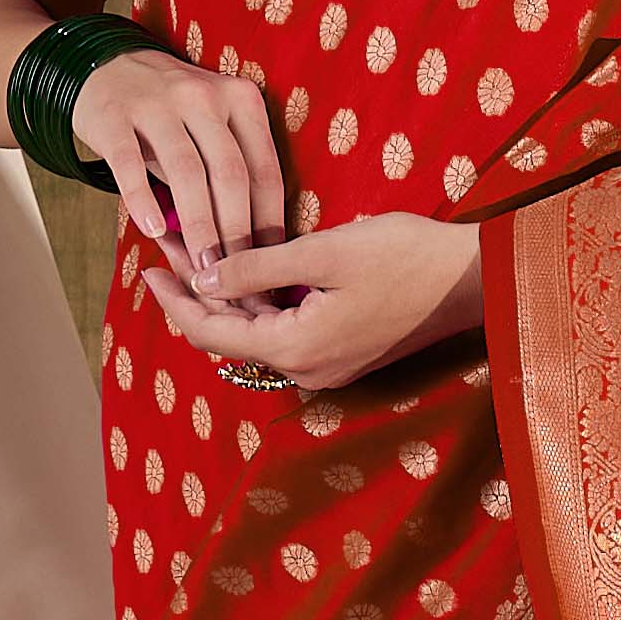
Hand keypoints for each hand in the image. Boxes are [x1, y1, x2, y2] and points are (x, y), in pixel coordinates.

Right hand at [67, 49, 286, 283]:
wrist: (108, 67)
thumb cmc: (173, 113)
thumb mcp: (214, 124)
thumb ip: (236, 167)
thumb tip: (260, 245)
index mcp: (240, 99)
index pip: (264, 168)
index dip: (269, 221)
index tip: (269, 263)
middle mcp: (203, 96)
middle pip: (230, 173)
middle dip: (236, 232)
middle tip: (237, 275)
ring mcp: (157, 103)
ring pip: (186, 172)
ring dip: (199, 225)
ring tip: (203, 267)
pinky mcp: (114, 116)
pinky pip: (130, 164)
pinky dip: (143, 200)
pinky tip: (153, 232)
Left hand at [136, 211, 484, 395]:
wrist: (473, 280)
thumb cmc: (405, 257)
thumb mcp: (324, 252)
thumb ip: (259, 266)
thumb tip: (205, 279)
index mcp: (297, 348)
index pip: (214, 332)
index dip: (175, 301)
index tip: (147, 268)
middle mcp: (308, 369)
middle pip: (232, 337)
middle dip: (196, 295)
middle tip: (167, 250)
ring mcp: (328, 365)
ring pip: (258, 334)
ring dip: (227, 299)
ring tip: (197, 256)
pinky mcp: (344, 352)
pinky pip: (286, 332)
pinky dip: (260, 305)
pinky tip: (246, 274)